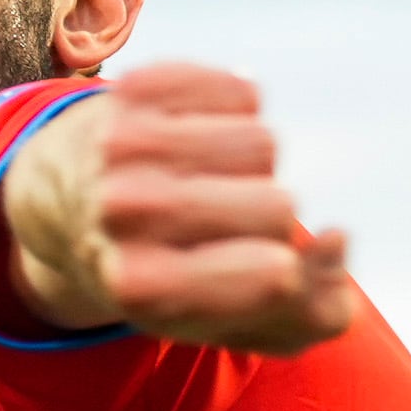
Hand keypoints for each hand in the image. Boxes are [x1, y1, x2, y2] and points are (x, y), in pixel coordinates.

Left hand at [8, 62, 356, 353]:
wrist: (73, 207)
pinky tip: (201, 138)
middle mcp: (121, 211)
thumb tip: (337, 239)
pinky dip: (239, 116)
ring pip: (264, 143)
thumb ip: (309, 314)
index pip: (274, 275)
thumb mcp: (231, 322)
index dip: (292, 273)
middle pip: (278, 207)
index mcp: (139, 286)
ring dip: (254, 167)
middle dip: (272, 219)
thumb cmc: (173, 272)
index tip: (265, 270)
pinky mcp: (134, 87)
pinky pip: (244, 92)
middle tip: (223, 227)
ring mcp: (120, 142)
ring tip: (211, 181)